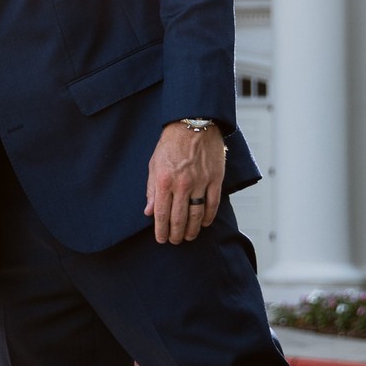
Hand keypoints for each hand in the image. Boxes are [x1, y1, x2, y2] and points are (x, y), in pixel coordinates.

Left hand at [145, 122, 225, 243]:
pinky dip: (209, 216)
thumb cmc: (171, 144)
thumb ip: (152, 190)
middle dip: (176, 233)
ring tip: (189, 236)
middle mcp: (182, 184)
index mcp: (164, 181)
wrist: (193, 124)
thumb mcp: (153, 165)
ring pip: (197, 214)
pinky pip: (213, 204)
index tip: (161, 239)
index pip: (161, 214)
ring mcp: (200, 182)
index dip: (161, 230)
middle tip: (175, 241)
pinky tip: (205, 223)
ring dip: (193, 229)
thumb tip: (149, 211)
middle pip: (179, 218)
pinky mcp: (215, 179)